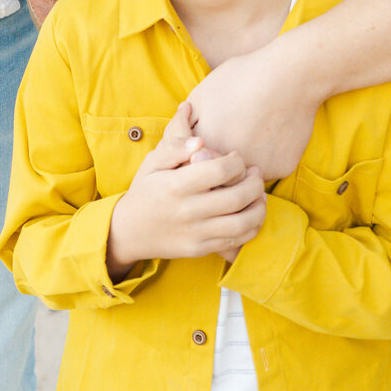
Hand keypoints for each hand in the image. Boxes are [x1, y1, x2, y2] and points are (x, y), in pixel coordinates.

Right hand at [106, 103, 266, 278]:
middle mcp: (187, 211)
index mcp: (176, 186)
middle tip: (256, 173)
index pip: (218, 171)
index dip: (236, 161)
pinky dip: (251, 228)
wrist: (131, 231)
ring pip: (240, 224)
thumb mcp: (152, 162)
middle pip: (235, 197)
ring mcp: (195, 234)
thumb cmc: (145, 190)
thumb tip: (201, 141)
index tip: (236, 157)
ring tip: (259, 194)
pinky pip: (234, 242)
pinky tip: (252, 214)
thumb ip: (175, 148)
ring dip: (258, 207)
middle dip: (254, 183)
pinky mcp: (200, 249)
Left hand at [187, 29, 324, 182]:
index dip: (191, 154)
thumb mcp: (201, 95)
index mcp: (205, 151)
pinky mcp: (282, 169)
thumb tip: (178, 146)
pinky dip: (265, 156)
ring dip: (239, 166)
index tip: (199, 140)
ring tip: (247, 132)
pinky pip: (267, 169)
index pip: (190, 167)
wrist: (290, 75)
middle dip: (214, 165)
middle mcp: (230, 169)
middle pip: (216, 178)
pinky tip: (269, 132)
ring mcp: (258, 171)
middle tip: (226, 134)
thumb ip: (185, 128)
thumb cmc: (241, 79)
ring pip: (242, 178)